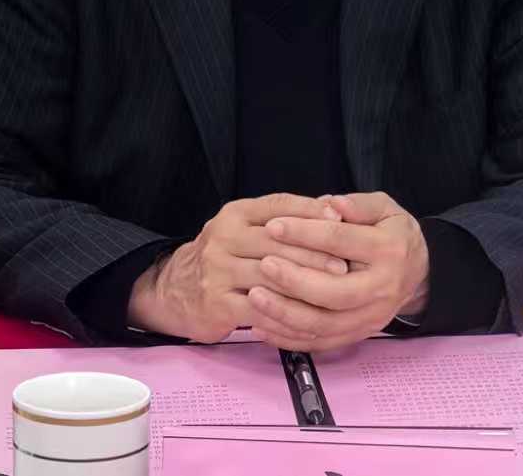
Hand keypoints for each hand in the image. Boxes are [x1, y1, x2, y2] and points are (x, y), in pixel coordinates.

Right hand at [126, 193, 346, 341]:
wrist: (175, 290)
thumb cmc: (224, 257)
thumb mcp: (245, 227)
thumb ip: (282, 219)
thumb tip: (331, 207)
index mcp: (236, 213)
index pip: (277, 205)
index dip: (310, 211)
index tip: (340, 219)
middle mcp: (224, 236)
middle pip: (277, 241)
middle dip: (315, 252)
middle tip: (346, 263)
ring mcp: (218, 270)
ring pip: (270, 276)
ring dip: (306, 285)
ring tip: (334, 290)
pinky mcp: (217, 303)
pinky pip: (259, 310)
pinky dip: (286, 314)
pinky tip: (309, 317)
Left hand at [248, 192, 429, 351]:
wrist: (418, 272)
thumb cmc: (393, 233)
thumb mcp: (386, 207)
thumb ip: (358, 204)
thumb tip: (331, 204)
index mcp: (388, 250)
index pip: (342, 241)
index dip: (305, 233)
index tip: (273, 226)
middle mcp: (382, 289)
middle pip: (334, 293)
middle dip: (294, 280)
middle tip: (263, 264)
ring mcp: (371, 318)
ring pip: (325, 325)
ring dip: (286, 314)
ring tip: (255, 296)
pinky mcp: (359, 335)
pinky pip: (321, 343)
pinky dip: (289, 338)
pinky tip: (262, 326)